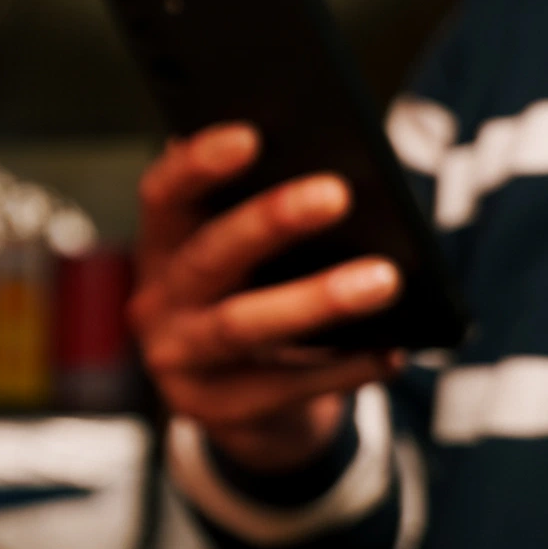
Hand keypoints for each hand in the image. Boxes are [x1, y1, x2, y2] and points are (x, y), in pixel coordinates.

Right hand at [129, 124, 401, 472]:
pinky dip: (343, 368)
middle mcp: (157, 301)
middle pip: (208, 257)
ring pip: (242, 326)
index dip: (199, 165)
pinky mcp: (214, 412)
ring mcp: (178, 361)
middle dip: (269, 222)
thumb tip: (335, 175)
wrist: (241, 407)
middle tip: (337, 193)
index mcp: (162, 246)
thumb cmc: (257, 301)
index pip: (164, 194)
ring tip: (384, 279)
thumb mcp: (246, 261)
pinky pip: (284, 388)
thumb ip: (266, 224)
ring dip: (316, 300)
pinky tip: (390, 349)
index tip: (252, 135)